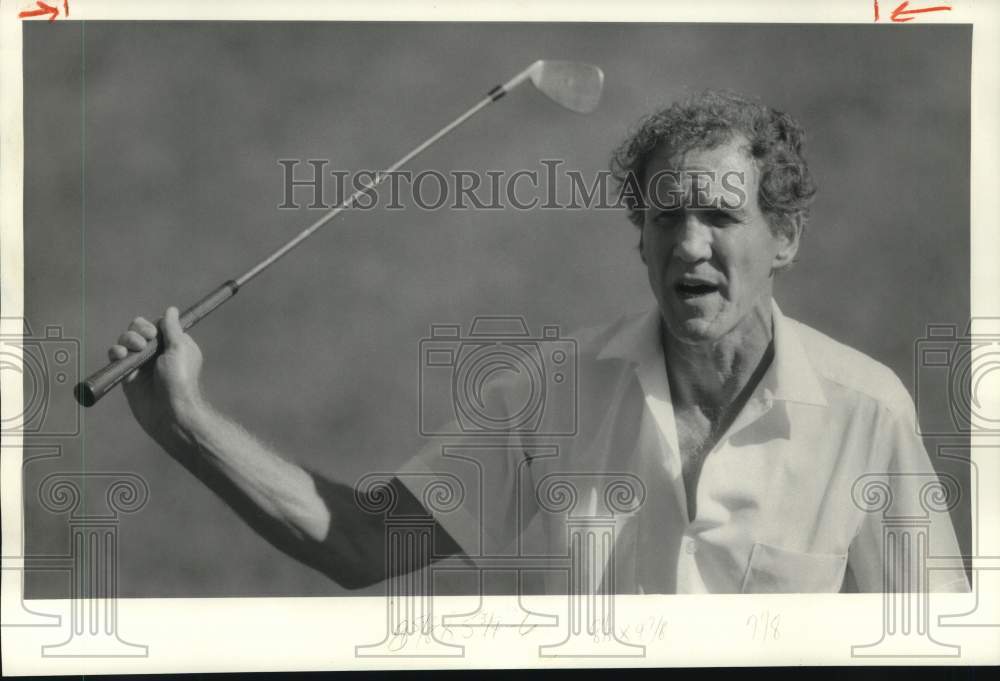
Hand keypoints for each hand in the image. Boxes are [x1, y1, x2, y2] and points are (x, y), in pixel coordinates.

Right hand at [108, 307, 204, 436]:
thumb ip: (173, 328)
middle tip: (143, 341)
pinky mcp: (128, 375)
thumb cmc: (180, 379)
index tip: (154, 332)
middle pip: (138, 330)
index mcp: (173, 345)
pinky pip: (116, 357)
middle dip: (137, 331)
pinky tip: (120, 355)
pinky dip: (115, 352)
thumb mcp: (181, 348)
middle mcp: (156, 352)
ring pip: (125, 341)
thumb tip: (171, 310)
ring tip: (134, 349)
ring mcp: (141, 364)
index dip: (151, 325)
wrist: (170, 411)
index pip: (156, 325)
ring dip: (127, 340)